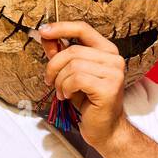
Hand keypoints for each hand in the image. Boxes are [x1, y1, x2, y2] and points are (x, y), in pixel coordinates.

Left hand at [40, 21, 125, 151]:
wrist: (104, 129)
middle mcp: (114, 58)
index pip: (83, 29)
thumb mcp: (70, 74)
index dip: (61, 28)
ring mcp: (114, 73)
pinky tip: (67, 96)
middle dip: (54, 66)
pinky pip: (76, 79)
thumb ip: (60, 53)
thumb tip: (45, 35)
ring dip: (59, 81)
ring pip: (73, 65)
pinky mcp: (109, 87)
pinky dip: (65, 88)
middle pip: (73, 50)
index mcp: (107, 51)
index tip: (42, 31)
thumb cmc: (87, 101)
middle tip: (49, 81)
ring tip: (61, 91)